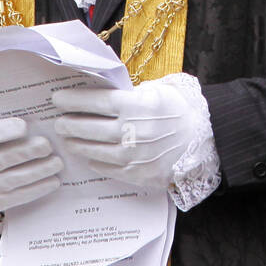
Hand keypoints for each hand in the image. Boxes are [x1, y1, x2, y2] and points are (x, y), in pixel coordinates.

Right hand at [0, 117, 63, 216]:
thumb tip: (32, 117)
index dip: (1, 131)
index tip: (23, 125)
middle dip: (25, 153)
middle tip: (47, 146)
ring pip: (8, 182)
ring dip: (36, 173)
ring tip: (56, 163)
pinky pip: (12, 199)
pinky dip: (34, 190)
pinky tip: (51, 181)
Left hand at [51, 79, 204, 190]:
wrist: (206, 139)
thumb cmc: (179, 110)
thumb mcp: (156, 91)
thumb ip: (128, 93)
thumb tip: (99, 91)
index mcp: (136, 106)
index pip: (95, 101)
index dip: (73, 100)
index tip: (58, 99)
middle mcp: (133, 131)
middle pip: (90, 128)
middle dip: (69, 124)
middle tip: (59, 122)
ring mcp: (135, 156)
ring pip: (95, 151)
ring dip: (78, 145)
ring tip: (68, 139)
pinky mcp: (140, 174)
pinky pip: (109, 169)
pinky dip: (95, 162)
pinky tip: (88, 157)